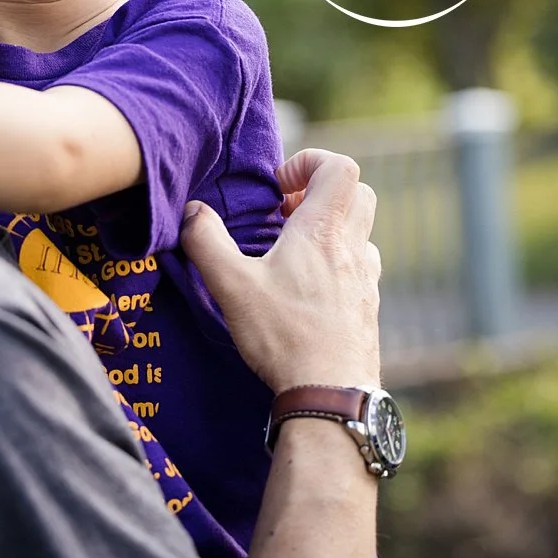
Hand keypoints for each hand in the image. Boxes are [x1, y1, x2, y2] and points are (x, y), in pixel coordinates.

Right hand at [180, 149, 380, 390]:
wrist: (330, 394)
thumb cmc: (284, 336)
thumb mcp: (231, 285)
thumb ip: (206, 241)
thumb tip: (191, 211)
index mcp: (323, 232)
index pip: (341, 168)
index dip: (309, 162)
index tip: (278, 189)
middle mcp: (352, 249)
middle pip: (358, 193)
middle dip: (320, 192)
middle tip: (284, 214)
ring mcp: (366, 280)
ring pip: (359, 232)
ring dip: (329, 229)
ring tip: (291, 253)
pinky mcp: (367, 308)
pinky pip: (359, 267)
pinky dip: (336, 262)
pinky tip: (305, 290)